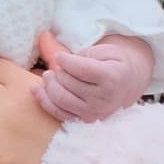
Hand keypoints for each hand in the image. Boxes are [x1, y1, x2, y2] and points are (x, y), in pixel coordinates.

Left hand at [37, 30, 155, 122]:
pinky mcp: (84, 121)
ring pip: (60, 98)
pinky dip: (45, 101)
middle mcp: (103, 99)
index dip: (65, 61)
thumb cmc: (113, 64)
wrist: (127, 85)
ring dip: (50, 84)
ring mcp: (94, 113)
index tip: (59, 56)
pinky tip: (37, 89)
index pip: (81, 69)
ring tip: (49, 74)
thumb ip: (81, 50)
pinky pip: (59, 113)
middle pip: (68, 82)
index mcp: (112, 78)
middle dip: (59, 71)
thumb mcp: (104, 50)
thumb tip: (47, 42)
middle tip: (59, 65)